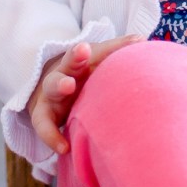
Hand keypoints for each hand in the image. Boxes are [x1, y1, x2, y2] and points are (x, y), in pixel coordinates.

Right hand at [28, 35, 143, 156]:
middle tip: (80, 55)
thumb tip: (141, 38)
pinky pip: (45, 127)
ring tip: (67, 85)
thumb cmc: (85, 74)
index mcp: (78, 62)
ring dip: (59, 86)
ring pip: (52, 89)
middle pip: (67, 65)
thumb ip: (117, 50)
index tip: (86, 47)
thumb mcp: (97, 61)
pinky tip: (64, 147)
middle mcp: (64, 74)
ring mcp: (52, 95)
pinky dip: (52, 137)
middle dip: (73, 60)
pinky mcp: (44, 116)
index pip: (83, 53)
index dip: (84, 51)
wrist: (56, 89)